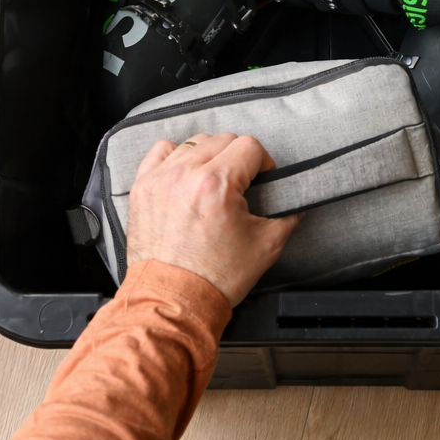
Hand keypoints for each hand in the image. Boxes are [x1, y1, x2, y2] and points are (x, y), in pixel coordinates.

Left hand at [124, 132, 301, 305]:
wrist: (173, 300)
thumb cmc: (214, 278)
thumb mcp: (266, 247)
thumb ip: (288, 217)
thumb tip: (296, 202)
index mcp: (217, 184)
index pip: (250, 146)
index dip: (264, 162)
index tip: (263, 178)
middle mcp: (186, 174)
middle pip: (223, 139)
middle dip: (238, 159)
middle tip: (241, 185)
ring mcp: (160, 179)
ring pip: (195, 142)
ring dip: (210, 156)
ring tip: (213, 182)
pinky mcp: (142, 187)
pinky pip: (161, 150)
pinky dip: (176, 156)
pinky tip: (185, 174)